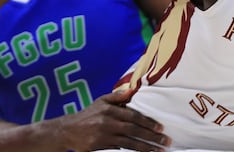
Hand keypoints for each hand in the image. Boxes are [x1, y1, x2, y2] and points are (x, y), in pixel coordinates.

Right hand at [50, 90, 170, 151]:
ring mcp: (103, 136)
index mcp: (109, 110)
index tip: (160, 128)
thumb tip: (133, 89)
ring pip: (128, 142)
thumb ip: (118, 96)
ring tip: (158, 151)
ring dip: (145, 147)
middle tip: (165, 141)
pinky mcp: (99, 147)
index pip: (132, 115)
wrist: (68, 130)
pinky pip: (118, 150)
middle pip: (133, 130)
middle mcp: (107, 122)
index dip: (147, 122)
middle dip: (151, 136)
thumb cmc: (88, 115)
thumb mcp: (101, 101)